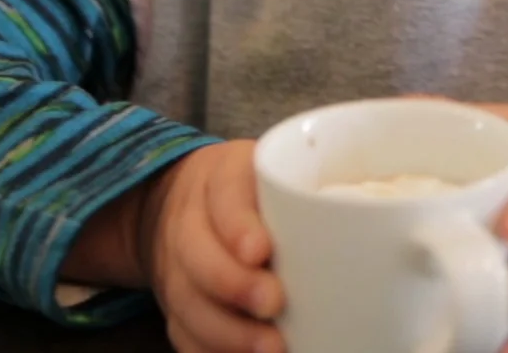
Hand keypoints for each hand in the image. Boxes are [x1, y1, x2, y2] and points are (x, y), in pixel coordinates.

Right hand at [63, 141, 283, 352]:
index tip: (259, 250)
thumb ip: (295, 193)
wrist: (192, 202)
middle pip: (195, 251)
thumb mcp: (273, 174)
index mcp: (221, 172)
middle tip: (272, 303)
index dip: (238, 223)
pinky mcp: (173, 301)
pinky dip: (209, 350)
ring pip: (186, 300)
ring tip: (271, 346)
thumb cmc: (256, 191)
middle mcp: (189, 216)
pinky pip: (181, 331)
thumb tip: (334, 236)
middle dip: (232, 283)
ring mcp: (174, 260)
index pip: (225, 193)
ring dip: (227, 330)